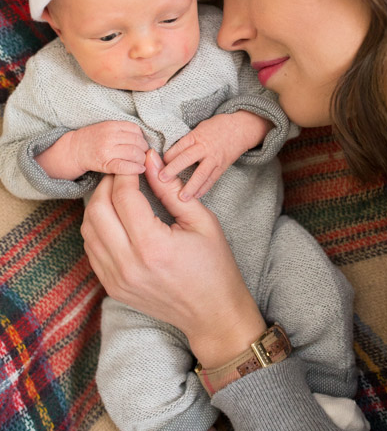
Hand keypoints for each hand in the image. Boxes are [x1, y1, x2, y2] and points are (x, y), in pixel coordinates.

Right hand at [36, 121, 147, 179]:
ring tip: (140, 162)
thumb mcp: (107, 127)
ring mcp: (107, 150)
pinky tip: (139, 169)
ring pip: (134, 154)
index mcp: (112, 125)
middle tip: (143, 154)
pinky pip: (125, 166)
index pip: (136, 130)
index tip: (141, 144)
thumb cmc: (94, 138)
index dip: (142, 138)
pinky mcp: (105, 164)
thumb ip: (123, 129)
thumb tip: (144, 136)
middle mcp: (110, 136)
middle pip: (137, 142)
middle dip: (144, 150)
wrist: (74, 150)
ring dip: (141, 159)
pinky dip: (135, 169)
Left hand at [81, 149, 265, 367]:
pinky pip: (92, 249)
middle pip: (97, 210)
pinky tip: (115, 217)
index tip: (135, 161)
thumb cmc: (214, 265)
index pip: (123, 196)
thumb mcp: (201, 220)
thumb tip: (150, 159)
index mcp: (153, 246)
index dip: (126, 172)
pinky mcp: (112, 287)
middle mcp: (128, 264)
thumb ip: (171, 189)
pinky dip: (97, 227)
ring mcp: (116, 279)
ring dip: (98, 204)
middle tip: (122, 173)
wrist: (212, 313)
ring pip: (88, 229)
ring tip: (117, 192)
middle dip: (106, 184)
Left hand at [161, 111, 271, 200]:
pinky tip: (196, 197)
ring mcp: (214, 158)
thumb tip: (167, 154)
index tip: (156, 165)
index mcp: (196, 136)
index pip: (179, 146)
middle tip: (161, 179)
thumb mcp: (199, 128)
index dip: (167, 156)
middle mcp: (205, 147)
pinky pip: (212, 179)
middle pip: (187, 158)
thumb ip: (186, 142)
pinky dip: (204, 189)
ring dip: (190, 186)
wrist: (241, 128)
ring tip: (181, 198)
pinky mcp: (222, 167)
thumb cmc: (216, 127)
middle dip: (173, 169)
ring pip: (201, 173)